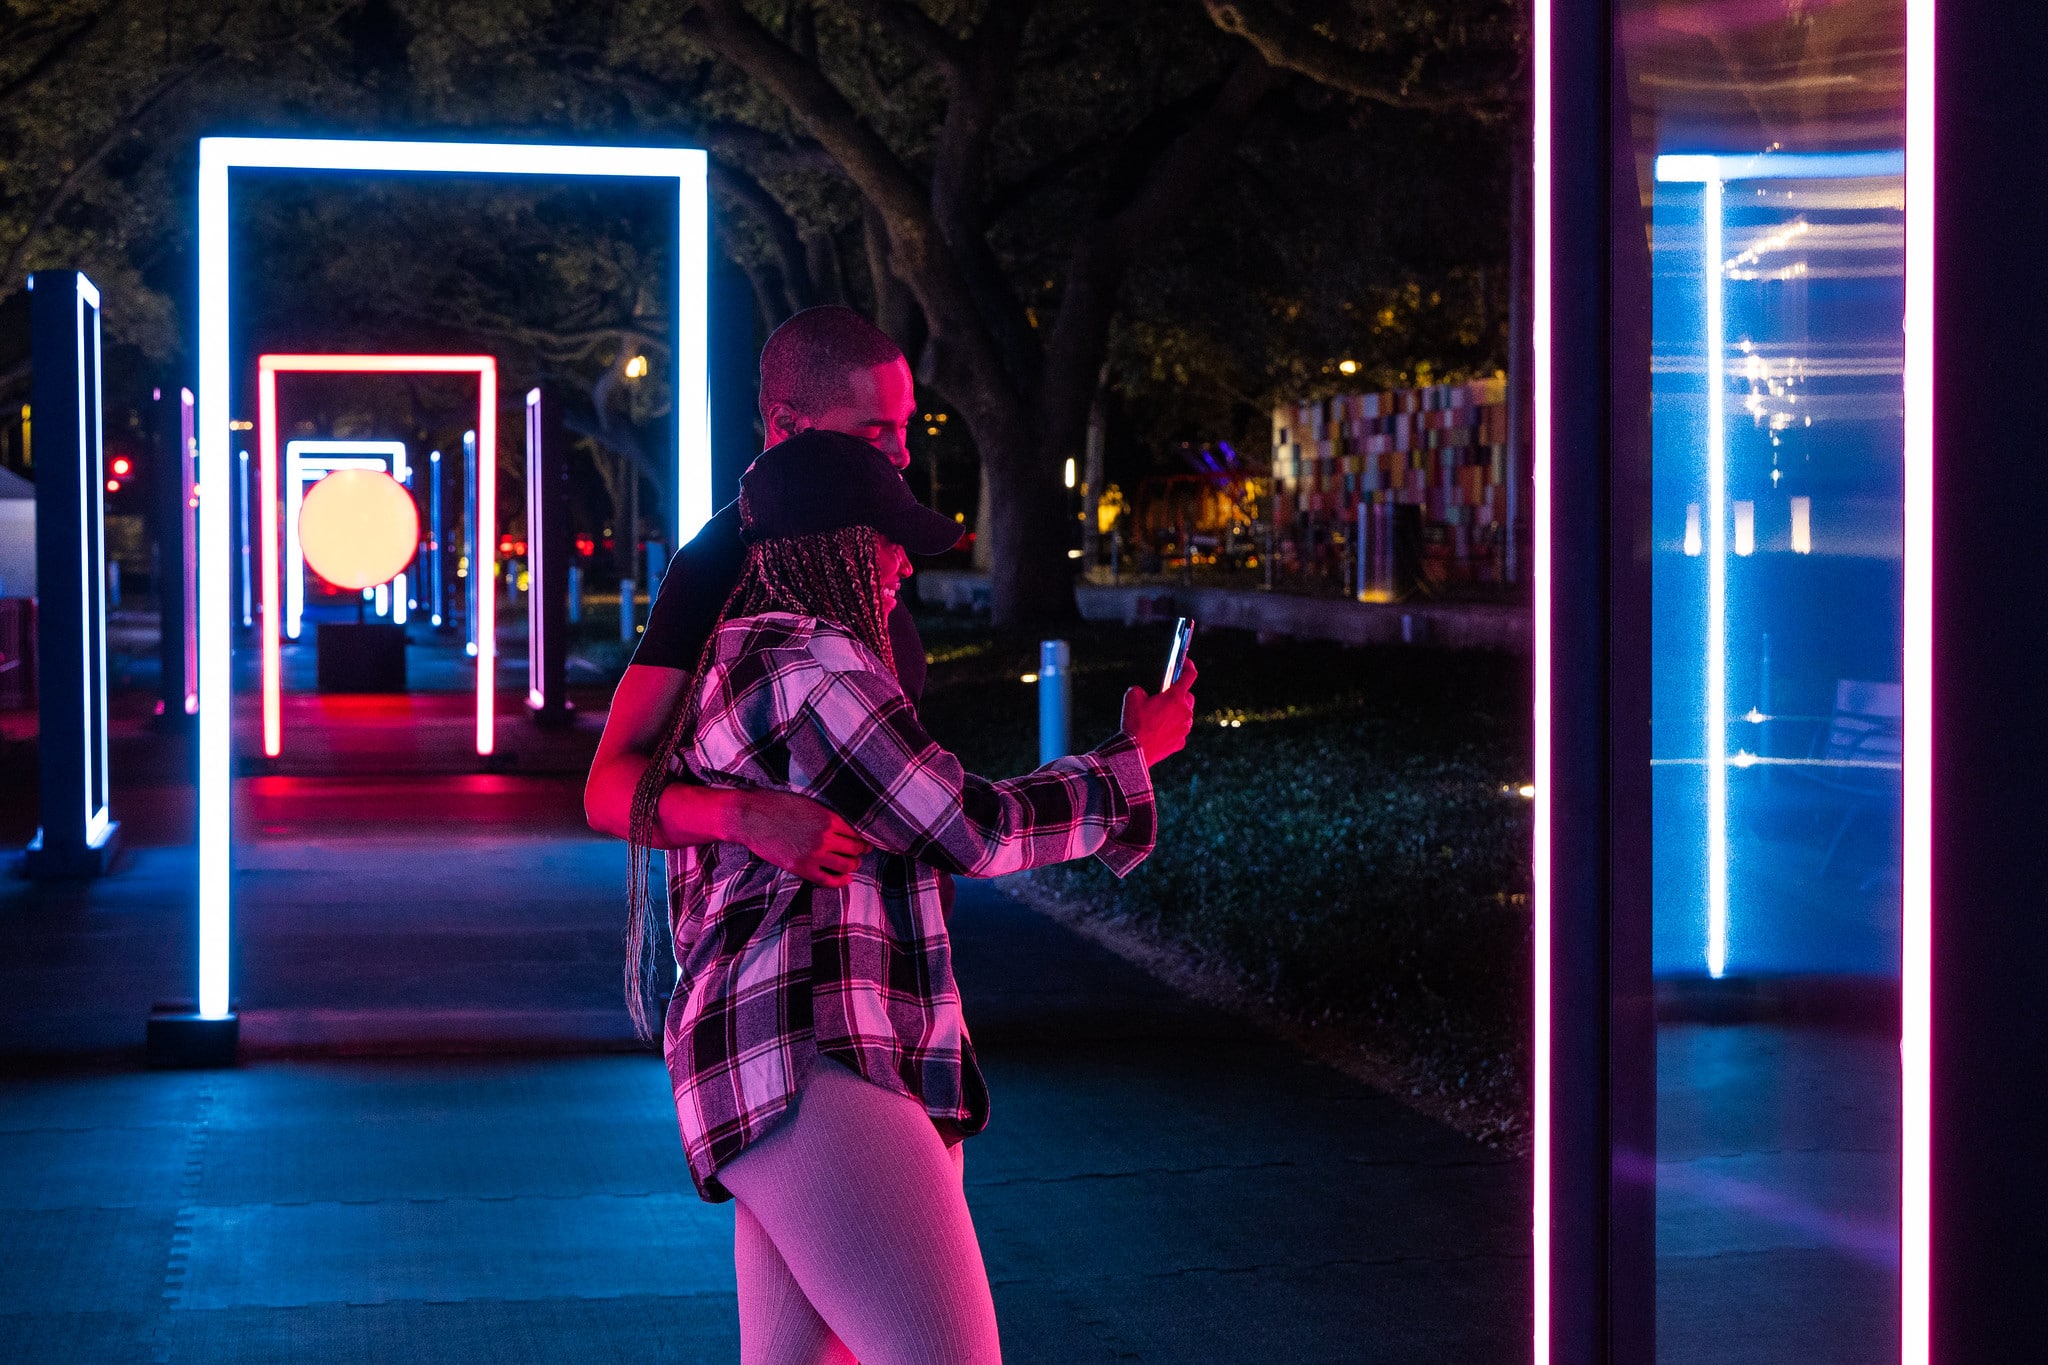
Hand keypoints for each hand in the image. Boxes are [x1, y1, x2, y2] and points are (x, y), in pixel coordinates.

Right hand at [736, 790, 871, 887]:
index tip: (866, 841)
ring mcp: (813, 854)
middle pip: (855, 850)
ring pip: (846, 865)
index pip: (857, 833)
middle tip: (860, 853)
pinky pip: (828, 880)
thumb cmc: (777, 805)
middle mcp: (825, 837)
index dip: (864, 839)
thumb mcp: (808, 803)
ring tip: (852, 864)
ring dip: (852, 866)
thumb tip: (846, 825)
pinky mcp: (801, 868)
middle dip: (860, 852)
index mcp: (828, 818)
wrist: (751, 817)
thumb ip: (828, 814)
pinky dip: (840, 881)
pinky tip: (845, 879)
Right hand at [1122, 656, 1197, 767]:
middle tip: (1165, 697)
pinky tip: (1158, 732)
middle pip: (1188, 697)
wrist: (1134, 752)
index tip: (1187, 663)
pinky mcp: (1181, 742)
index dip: (1189, 666)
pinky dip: (1172, 729)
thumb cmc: (1134, 722)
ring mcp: (1185, 728)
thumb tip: (1143, 693)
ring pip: (1185, 715)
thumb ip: (1141, 689)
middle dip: (1179, 695)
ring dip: (1176, 713)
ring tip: (1158, 717)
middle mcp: (1185, 711)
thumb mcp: (1132, 696)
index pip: (1189, 676)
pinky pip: (1179, 731)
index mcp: (1175, 697)